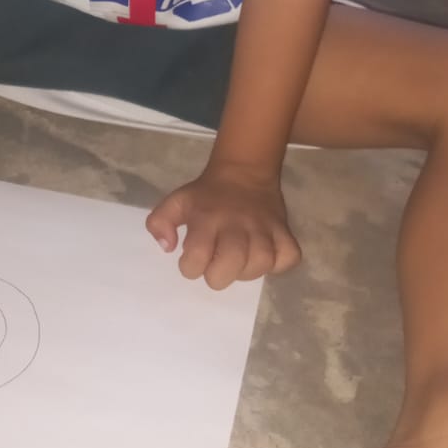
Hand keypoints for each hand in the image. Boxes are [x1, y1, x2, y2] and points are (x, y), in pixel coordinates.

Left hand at [146, 163, 301, 288]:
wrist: (243, 171)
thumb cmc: (206, 195)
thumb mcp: (176, 202)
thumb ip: (160, 223)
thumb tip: (167, 247)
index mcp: (206, 219)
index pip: (195, 257)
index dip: (189, 266)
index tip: (192, 258)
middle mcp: (235, 225)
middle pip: (230, 265)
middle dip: (218, 275)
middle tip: (216, 265)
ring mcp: (263, 229)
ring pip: (260, 264)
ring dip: (247, 271)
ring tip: (239, 262)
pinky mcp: (285, 232)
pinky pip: (287, 257)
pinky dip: (277, 264)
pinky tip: (264, 257)